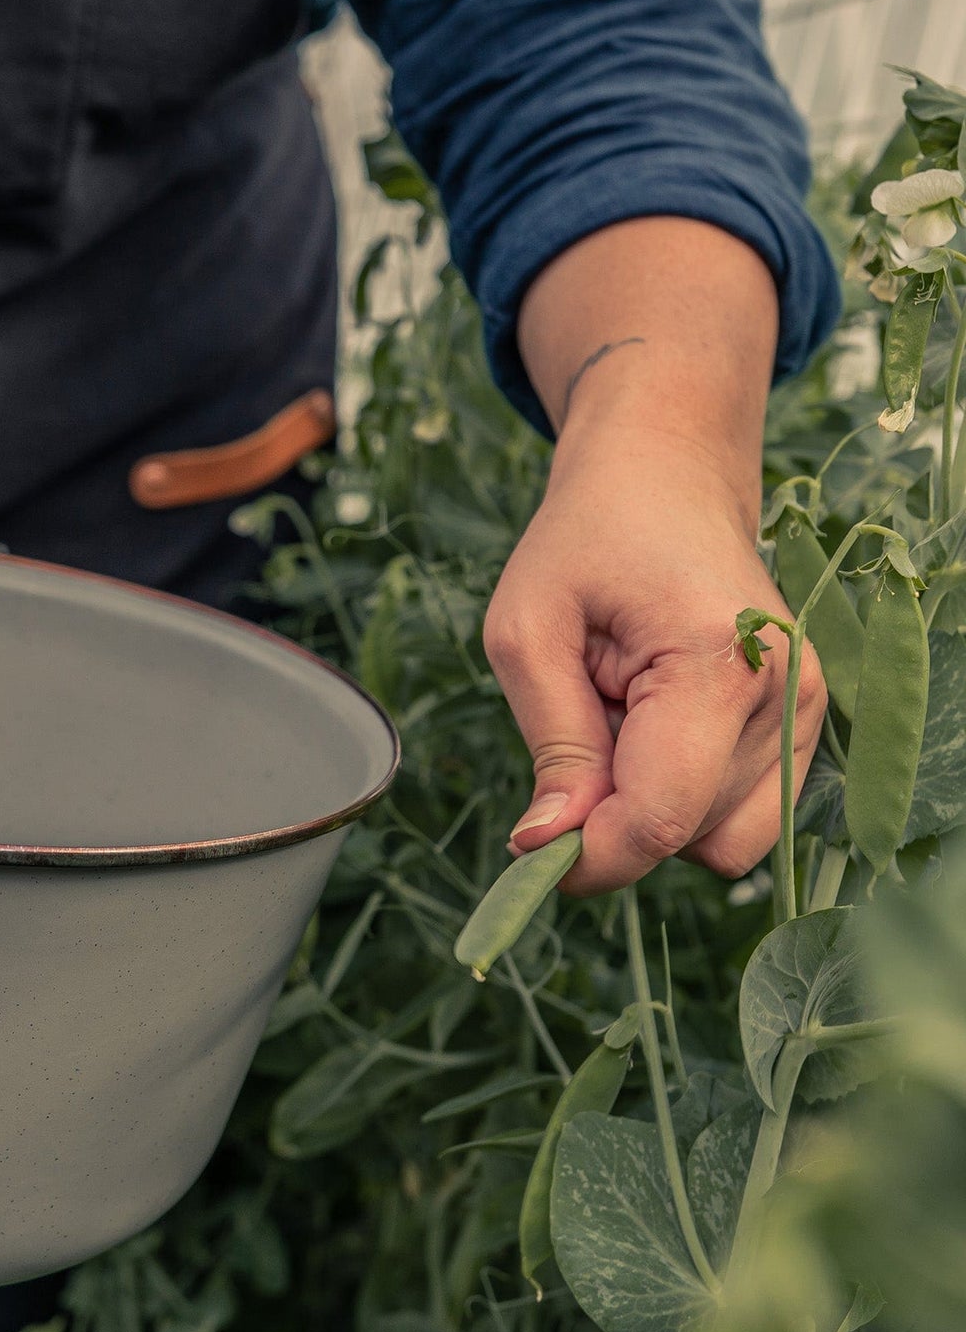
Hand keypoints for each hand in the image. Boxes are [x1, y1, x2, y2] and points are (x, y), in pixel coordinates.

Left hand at [492, 215, 819, 894]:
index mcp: (721, 662)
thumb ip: (549, 743)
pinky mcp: (802, 724)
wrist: (664, 475)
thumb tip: (548, 848)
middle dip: (614, 814)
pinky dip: (682, 790)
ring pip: (717, 839)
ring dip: (649, 802)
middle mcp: (784, 696)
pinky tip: (651, 722)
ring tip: (616, 712)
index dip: (591, 856)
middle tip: (577, 720)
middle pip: (689, 837)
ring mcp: (804, 712)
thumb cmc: (585, 538)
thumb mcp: (526, 630)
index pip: (663, 818)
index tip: (531, 851)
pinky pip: (737, 814)